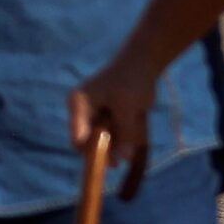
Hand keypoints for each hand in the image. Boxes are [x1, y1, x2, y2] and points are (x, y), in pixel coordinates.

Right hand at [71, 60, 158, 196]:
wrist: (144, 61)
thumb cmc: (131, 80)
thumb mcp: (127, 107)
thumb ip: (125, 132)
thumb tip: (126, 157)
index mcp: (79, 105)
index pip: (78, 138)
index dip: (91, 152)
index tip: (109, 161)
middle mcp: (82, 112)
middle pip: (89, 142)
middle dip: (105, 152)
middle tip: (120, 162)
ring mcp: (94, 114)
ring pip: (101, 141)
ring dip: (115, 146)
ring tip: (130, 147)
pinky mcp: (106, 116)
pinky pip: (111, 134)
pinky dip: (121, 138)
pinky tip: (133, 138)